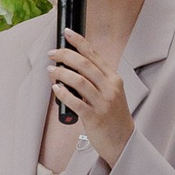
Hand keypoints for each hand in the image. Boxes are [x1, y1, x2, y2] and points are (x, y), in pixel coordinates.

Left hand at [49, 30, 134, 157]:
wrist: (123, 141)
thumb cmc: (113, 116)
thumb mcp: (111, 92)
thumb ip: (96, 79)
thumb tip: (71, 66)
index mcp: (113, 78)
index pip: (94, 55)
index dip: (79, 42)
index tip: (67, 33)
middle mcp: (110, 88)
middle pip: (84, 64)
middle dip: (65, 55)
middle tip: (52, 54)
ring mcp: (103, 102)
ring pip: (78, 81)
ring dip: (61, 73)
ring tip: (51, 70)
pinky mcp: (94, 117)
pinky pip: (75, 102)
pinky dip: (63, 93)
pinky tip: (56, 89)